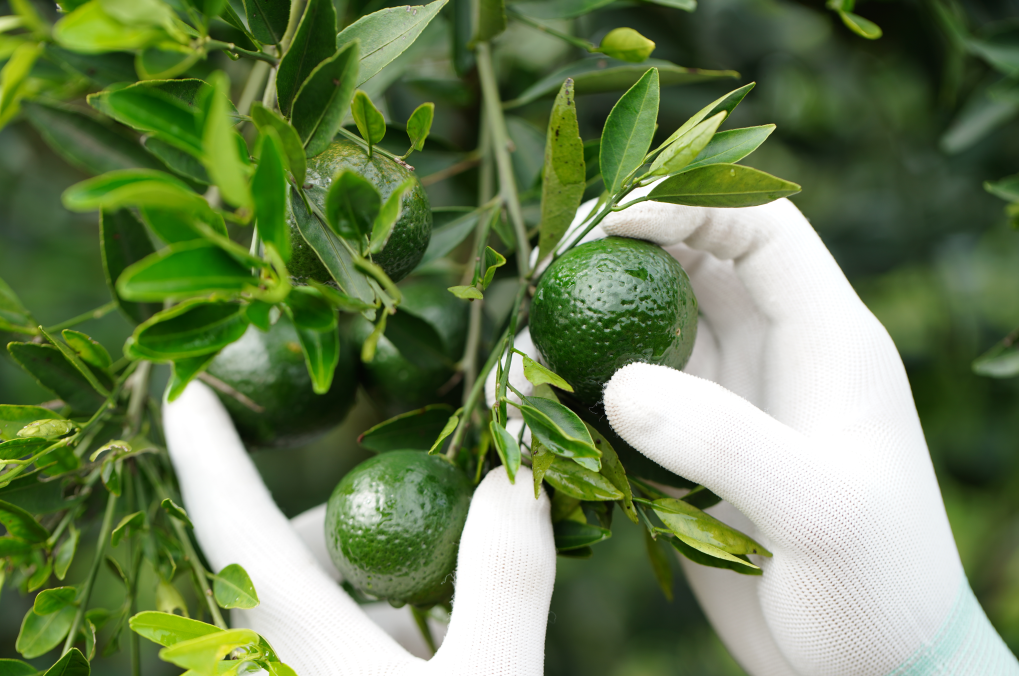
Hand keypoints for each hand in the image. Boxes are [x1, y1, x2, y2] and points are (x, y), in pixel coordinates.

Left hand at [162, 381, 555, 675]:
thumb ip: (502, 576)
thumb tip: (516, 477)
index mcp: (295, 647)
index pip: (229, 520)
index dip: (202, 445)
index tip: (181, 380)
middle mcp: (272, 667)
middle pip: (285, 556)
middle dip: (346, 521)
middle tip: (428, 513)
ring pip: (313, 604)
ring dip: (373, 580)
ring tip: (442, 601)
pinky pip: (333, 644)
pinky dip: (379, 625)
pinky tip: (434, 644)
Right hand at [595, 195, 1018, 674]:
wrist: (873, 668)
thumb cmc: (877, 585)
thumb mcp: (814, 509)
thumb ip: (721, 440)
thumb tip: (618, 384)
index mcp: (827, 339)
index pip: (760, 229)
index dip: (688, 204)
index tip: (609, 219)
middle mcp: (775, 355)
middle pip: (695, 263)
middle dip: (623, 248)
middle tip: (548, 266)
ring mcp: (733, 400)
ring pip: (655, 326)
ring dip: (596, 321)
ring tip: (534, 335)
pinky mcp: (696, 448)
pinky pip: (634, 395)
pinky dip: (588, 387)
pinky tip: (547, 399)